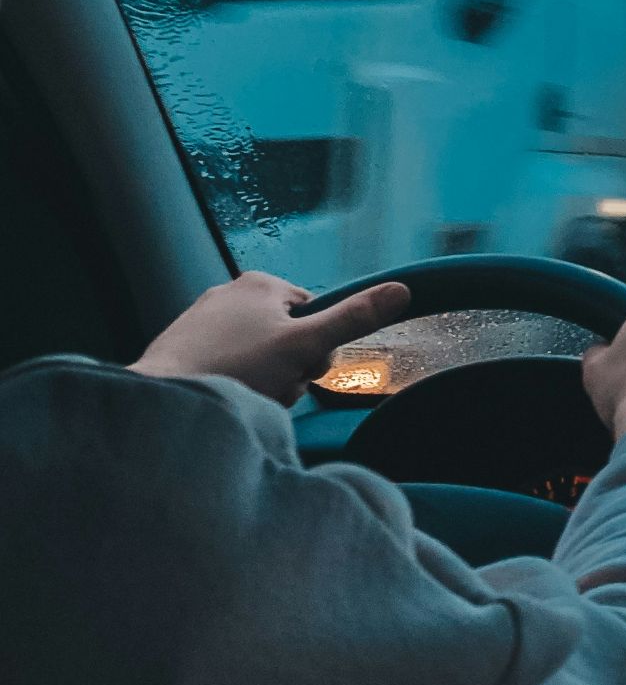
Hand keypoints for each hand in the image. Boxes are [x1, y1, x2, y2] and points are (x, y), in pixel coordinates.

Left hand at [130, 271, 411, 405]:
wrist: (164, 400)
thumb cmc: (235, 370)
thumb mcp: (305, 347)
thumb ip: (354, 319)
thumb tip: (403, 289)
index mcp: (260, 283)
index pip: (316, 315)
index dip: (316, 348)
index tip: (301, 368)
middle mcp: (229, 292)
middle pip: (287, 336)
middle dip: (289, 368)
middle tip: (274, 387)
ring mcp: (202, 318)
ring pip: (259, 355)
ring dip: (264, 381)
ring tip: (246, 395)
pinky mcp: (183, 346)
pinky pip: (227, 365)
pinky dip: (233, 383)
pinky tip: (224, 397)